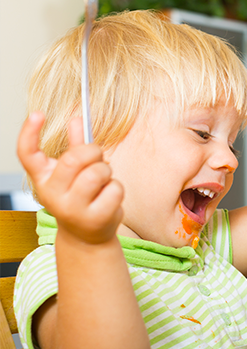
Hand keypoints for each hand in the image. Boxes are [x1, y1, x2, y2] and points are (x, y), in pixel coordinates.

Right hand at [17, 113, 122, 243]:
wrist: (87, 235)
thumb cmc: (81, 197)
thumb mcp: (74, 172)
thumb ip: (75, 145)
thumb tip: (76, 118)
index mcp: (43, 178)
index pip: (27, 154)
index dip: (29, 133)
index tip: (38, 113)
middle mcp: (52, 194)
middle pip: (73, 159)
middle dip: (93, 152)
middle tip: (98, 156)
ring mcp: (72, 209)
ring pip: (97, 173)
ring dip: (107, 171)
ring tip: (103, 180)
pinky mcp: (94, 219)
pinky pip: (114, 189)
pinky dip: (116, 188)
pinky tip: (109, 198)